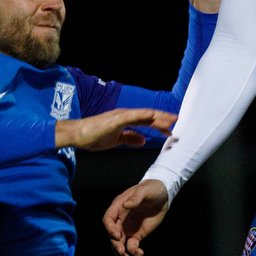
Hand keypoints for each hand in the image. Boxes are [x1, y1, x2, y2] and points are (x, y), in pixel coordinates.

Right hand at [56, 108, 176, 151]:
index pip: (146, 122)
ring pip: (145, 115)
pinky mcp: (116, 118)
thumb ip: (129, 138)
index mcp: (125, 120)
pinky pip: (133, 116)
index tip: (170, 130)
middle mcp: (125, 115)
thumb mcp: (115, 140)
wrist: (77, 134)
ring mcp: (121, 115)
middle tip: (177, 124)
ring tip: (172, 121)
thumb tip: (143, 140)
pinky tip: (154, 117)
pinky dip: (145, 115)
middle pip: (149, 117)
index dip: (159, 125)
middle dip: (164, 120)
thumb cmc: (93, 136)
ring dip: (159, 118)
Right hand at [102, 178, 170, 255]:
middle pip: (112, 234)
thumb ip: (136, 198)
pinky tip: (140, 253)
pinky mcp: (136, 234)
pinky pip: (132, 245)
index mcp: (118, 207)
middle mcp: (120, 219)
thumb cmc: (151, 189)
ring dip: (121, 252)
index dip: (109, 228)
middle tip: (122, 251)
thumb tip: (126, 205)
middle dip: (115, 244)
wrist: (162, 195)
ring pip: (119, 243)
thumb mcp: (145, 190)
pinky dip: (134, 251)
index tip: (116, 235)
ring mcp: (127, 228)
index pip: (108, 219)